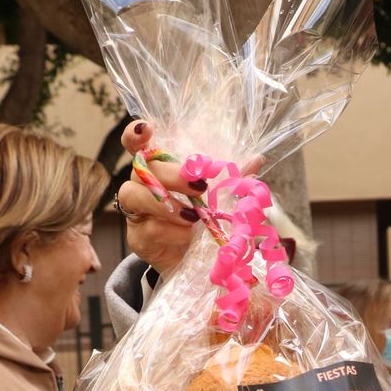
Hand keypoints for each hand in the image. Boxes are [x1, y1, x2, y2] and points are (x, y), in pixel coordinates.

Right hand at [117, 119, 264, 275]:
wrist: (192, 261)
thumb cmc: (202, 220)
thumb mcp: (218, 197)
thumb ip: (232, 178)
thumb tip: (256, 158)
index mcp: (158, 168)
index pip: (136, 143)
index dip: (136, 134)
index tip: (148, 129)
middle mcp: (140, 184)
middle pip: (141, 167)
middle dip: (171, 175)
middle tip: (199, 186)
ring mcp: (135, 211)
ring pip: (134, 196)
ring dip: (166, 204)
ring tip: (193, 216)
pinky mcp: (137, 237)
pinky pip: (149, 228)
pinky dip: (172, 232)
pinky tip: (188, 237)